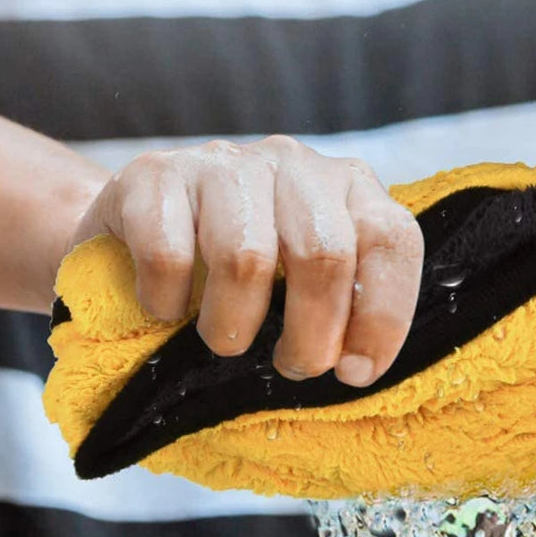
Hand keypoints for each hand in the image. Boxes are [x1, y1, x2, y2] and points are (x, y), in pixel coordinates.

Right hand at [71, 136, 423, 386]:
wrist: (144, 223)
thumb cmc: (246, 268)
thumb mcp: (309, 279)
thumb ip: (344, 306)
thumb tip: (355, 369)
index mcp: (350, 188)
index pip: (391, 241)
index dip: (383, 317)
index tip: (356, 373)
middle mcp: (295, 164)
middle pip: (323, 255)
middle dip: (312, 335)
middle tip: (292, 367)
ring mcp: (224, 163)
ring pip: (246, 259)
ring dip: (235, 326)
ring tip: (227, 342)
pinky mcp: (154, 172)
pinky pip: (168, 255)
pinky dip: (169, 302)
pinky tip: (170, 309)